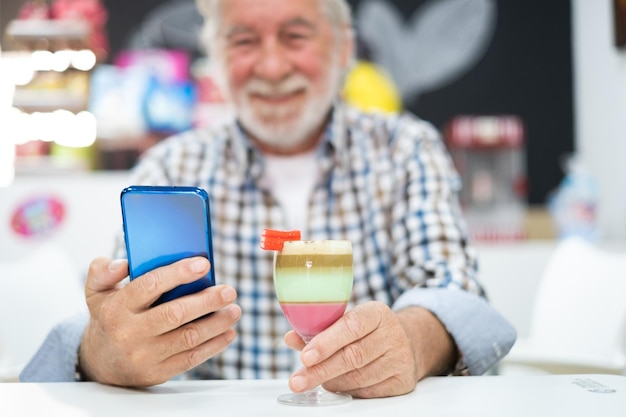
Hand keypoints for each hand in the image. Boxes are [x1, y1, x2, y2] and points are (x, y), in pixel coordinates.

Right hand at [79, 257, 240, 386]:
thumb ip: (103, 271)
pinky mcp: (158, 372)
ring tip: (234, 310)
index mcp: (117, 307)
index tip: (204, 264)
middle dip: (207, 301)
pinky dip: (214, 345)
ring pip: (188, 338)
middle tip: (229, 291)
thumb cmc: (108, 318)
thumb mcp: (96, 291)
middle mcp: (130, 332)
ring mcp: (144, 355)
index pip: (149, 285)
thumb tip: (124, 262)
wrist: (99, 362)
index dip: (178, 273)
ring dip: (217, 324)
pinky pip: (191, 358)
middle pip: (175, 314)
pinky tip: (228, 333)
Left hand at [284, 301, 456, 397]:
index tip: (305, 356)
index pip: (351, 326)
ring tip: (315, 379)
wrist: (407, 342)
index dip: (326, 342)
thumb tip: (290, 339)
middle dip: (320, 370)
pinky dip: (347, 390)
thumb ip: (319, 329)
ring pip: (358, 377)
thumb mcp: (347, 321)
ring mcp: (400, 358)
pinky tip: (337, 384)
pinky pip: (368, 391)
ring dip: (331, 381)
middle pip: (352, 356)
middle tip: (298, 380)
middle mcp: (392, 333)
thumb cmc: (368, 330)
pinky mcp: (403, 380)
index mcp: (376, 312)